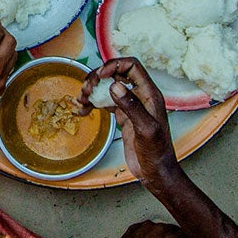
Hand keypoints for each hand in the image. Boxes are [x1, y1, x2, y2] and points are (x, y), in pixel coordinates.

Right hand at [80, 58, 179, 187]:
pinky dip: (93, 104)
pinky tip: (83, 110)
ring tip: (81, 100)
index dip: (114, 65)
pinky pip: (106, 103)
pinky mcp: (123, 118)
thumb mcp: (145, 129)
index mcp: (149, 94)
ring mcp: (131, 106)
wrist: (156, 172)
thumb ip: (131, 106)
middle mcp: (140, 96)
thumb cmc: (156, 153)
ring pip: (109, 88)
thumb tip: (115, 86)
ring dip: (93, 90)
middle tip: (85, 90)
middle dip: (98, 78)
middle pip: (116, 74)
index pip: (132, 67)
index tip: (100, 76)